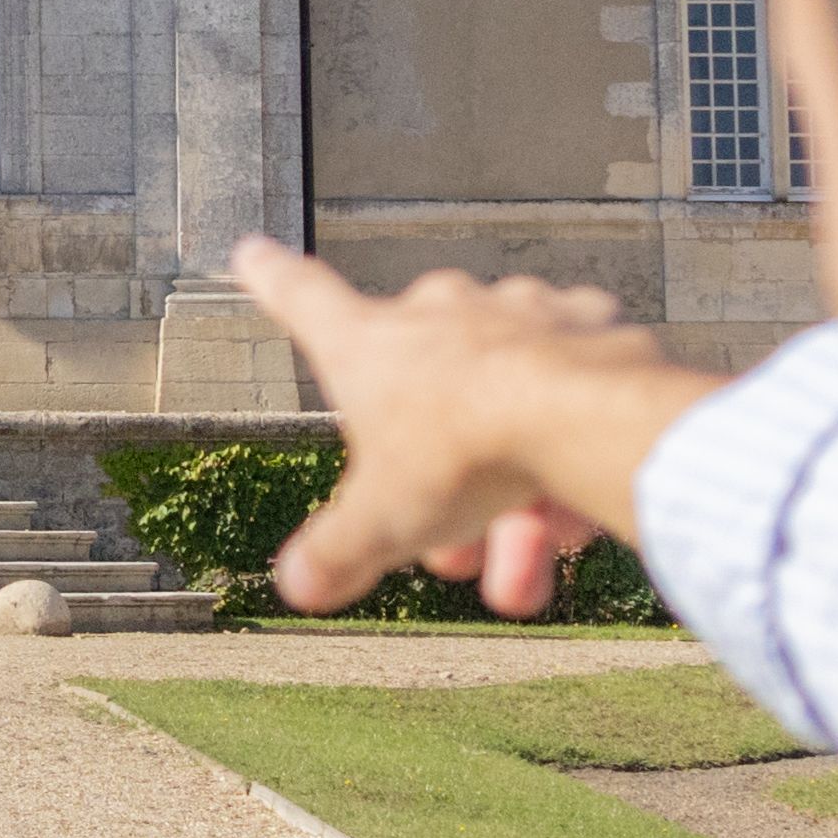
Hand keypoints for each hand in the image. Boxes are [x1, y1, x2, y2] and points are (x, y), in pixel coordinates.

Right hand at [224, 238, 729, 616]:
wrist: (582, 417)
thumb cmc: (468, 455)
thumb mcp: (384, 520)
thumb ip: (337, 551)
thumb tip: (297, 584)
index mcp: (368, 343)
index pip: (302, 299)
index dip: (272, 278)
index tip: (253, 252)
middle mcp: (437, 311)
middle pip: (425, 392)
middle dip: (441, 471)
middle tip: (461, 550)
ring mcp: (514, 310)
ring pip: (503, 398)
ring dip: (513, 479)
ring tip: (533, 554)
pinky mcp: (584, 324)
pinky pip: (570, 382)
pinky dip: (572, 436)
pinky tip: (581, 493)